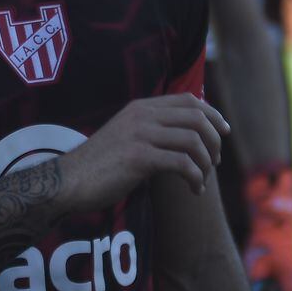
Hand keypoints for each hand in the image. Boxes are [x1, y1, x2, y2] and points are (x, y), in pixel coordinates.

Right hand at [58, 95, 229, 212]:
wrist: (68, 181)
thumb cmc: (99, 166)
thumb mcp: (126, 137)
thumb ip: (151, 132)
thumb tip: (185, 140)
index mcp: (140, 107)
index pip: (188, 100)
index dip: (212, 114)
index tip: (223, 132)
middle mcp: (142, 115)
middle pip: (196, 118)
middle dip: (214, 141)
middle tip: (214, 162)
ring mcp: (140, 134)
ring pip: (193, 140)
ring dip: (206, 163)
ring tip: (203, 180)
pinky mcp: (139, 157)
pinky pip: (182, 163)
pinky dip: (195, 178)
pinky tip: (194, 190)